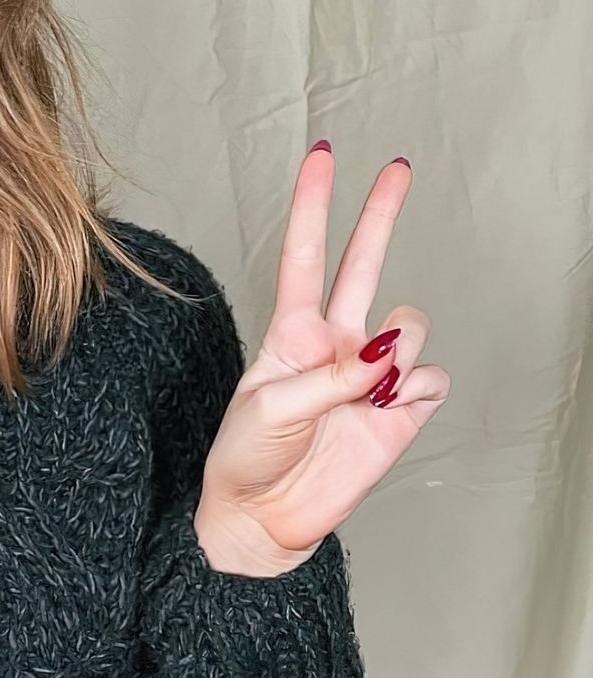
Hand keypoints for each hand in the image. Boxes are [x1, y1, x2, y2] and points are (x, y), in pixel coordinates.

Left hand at [193, 145, 449, 574]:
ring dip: (395, 350)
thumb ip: (330, 375)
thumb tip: (385, 353)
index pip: (305, 255)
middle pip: (363, 263)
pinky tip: (390, 407)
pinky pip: (430, 378)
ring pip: (409, 327)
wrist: (261, 521)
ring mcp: (369, 376)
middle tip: (398, 166)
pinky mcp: (399, 411)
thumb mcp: (270, 408)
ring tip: (366, 391)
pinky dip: (416, 388)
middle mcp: (334, 345)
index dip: (314, 206)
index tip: (323, 156)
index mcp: (291, 334)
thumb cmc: (246, 460)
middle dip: (379, 214)